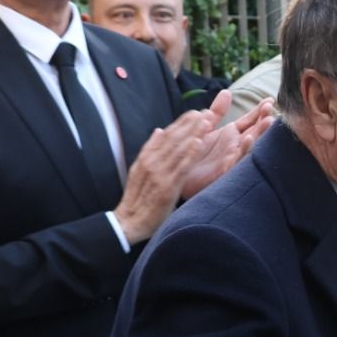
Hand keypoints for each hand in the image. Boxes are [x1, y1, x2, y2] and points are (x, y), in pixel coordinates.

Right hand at [115, 110, 217, 243]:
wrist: (128, 223)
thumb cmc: (138, 199)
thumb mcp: (139, 171)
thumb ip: (151, 151)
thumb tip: (159, 131)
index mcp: (146, 158)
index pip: (166, 135)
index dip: (181, 123)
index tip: (196, 112)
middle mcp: (151, 162)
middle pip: (173, 139)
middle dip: (191, 124)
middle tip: (206, 112)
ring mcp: (158, 174)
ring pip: (178, 149)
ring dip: (193, 133)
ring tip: (207, 121)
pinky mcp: (166, 187)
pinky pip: (180, 167)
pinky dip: (189, 154)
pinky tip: (199, 143)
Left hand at [179, 95, 274, 199]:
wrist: (180, 174)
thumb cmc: (194, 153)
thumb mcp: (205, 127)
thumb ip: (217, 111)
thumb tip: (227, 92)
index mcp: (231, 134)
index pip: (249, 120)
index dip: (259, 110)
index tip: (270, 100)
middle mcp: (235, 145)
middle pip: (254, 130)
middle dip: (263, 119)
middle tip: (271, 107)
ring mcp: (232, 157)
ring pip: (250, 143)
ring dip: (260, 132)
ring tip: (268, 120)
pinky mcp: (225, 169)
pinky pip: (237, 158)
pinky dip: (244, 148)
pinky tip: (249, 138)